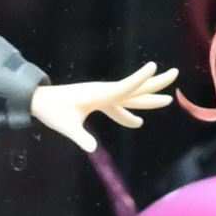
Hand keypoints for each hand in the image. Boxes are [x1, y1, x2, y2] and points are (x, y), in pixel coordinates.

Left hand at [30, 59, 176, 142]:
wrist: (40, 100)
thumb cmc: (52, 111)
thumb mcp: (66, 126)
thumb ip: (80, 137)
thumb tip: (91, 149)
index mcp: (99, 95)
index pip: (125, 87)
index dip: (140, 78)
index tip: (153, 66)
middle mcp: (105, 92)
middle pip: (135, 88)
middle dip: (155, 83)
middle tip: (174, 74)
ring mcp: (103, 96)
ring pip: (130, 96)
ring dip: (147, 99)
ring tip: (167, 100)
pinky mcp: (98, 101)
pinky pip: (119, 106)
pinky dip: (128, 113)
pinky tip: (136, 122)